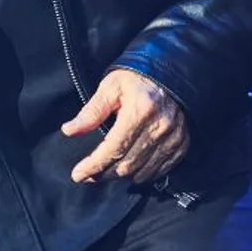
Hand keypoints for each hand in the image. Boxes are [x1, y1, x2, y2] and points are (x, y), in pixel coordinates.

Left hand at [61, 68, 191, 183]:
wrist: (170, 73)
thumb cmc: (134, 78)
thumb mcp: (109, 87)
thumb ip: (90, 112)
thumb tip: (69, 131)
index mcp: (139, 112)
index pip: (113, 149)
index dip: (94, 165)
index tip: (78, 174)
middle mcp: (159, 128)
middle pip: (128, 164)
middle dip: (104, 174)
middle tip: (88, 175)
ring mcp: (173, 137)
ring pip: (144, 171)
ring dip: (122, 177)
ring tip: (105, 173)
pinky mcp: (182, 143)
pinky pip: (162, 169)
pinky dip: (144, 174)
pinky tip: (130, 172)